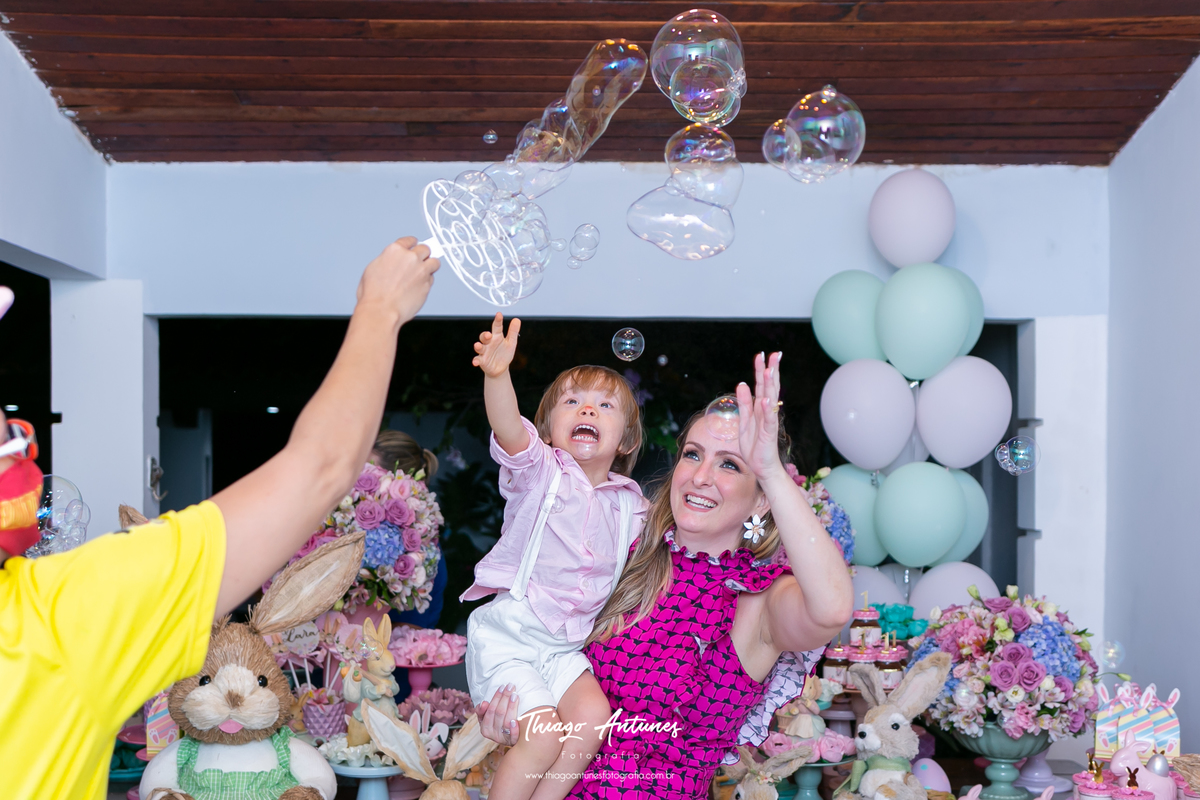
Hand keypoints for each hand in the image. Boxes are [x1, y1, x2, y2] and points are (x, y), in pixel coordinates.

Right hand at [355, 236, 439, 325]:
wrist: (381, 310)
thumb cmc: (373, 293)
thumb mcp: (374, 268)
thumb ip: (388, 261)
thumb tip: (393, 262)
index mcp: (395, 250)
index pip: (409, 241)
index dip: (413, 244)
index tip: (415, 245)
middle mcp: (410, 258)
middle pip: (425, 249)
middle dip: (423, 254)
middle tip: (420, 259)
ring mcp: (421, 270)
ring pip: (434, 262)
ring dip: (430, 265)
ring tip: (425, 271)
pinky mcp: (427, 284)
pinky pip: (432, 278)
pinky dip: (427, 280)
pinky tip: (419, 286)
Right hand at [472, 313, 520, 377]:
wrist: (500, 368)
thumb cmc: (504, 354)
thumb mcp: (511, 343)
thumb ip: (513, 331)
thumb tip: (517, 319)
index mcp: (497, 337)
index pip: (497, 327)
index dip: (498, 320)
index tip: (499, 314)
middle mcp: (489, 343)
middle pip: (484, 336)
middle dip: (485, 335)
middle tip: (488, 335)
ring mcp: (484, 351)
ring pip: (479, 347)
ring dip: (478, 346)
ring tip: (478, 345)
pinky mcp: (482, 360)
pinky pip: (477, 359)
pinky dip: (476, 360)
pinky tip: (475, 362)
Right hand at [476, 684, 519, 745]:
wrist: (510, 740)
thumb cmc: (499, 724)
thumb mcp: (488, 718)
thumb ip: (483, 711)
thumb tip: (483, 703)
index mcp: (485, 728)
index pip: (490, 710)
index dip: (496, 698)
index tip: (502, 687)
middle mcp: (492, 734)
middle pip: (499, 713)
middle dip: (504, 698)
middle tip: (511, 686)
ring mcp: (503, 739)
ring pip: (506, 722)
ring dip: (511, 707)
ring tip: (515, 695)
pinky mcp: (512, 742)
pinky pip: (513, 737)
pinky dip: (513, 729)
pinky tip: (515, 721)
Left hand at [735, 352, 784, 480]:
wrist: (762, 467)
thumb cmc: (755, 445)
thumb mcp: (744, 421)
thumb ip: (744, 403)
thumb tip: (741, 384)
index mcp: (759, 408)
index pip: (762, 385)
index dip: (761, 370)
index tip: (762, 354)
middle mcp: (766, 412)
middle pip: (769, 387)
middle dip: (770, 370)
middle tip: (774, 354)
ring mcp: (769, 421)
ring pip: (770, 400)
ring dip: (770, 385)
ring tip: (770, 370)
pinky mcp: (768, 433)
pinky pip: (768, 419)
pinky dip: (767, 409)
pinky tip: (766, 399)